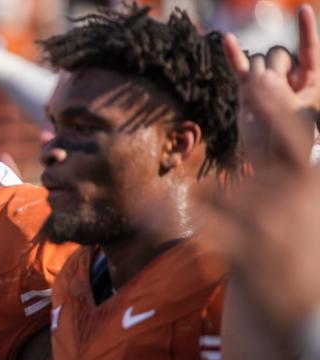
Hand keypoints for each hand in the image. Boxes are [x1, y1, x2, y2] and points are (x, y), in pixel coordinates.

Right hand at [224, 5, 319, 165]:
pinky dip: (234, 56)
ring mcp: (267, 87)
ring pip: (261, 63)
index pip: (310, 49)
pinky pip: (240, 70)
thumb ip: (273, 90)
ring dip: (259, 77)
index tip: (304, 10)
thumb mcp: (292, 112)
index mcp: (311, 82)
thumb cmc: (292, 141)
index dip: (308, 30)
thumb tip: (252, 79)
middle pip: (280, 56)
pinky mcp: (247, 96)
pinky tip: (228, 39)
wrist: (274, 165)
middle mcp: (289, 81)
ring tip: (262, 105)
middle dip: (277, 69)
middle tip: (276, 98)